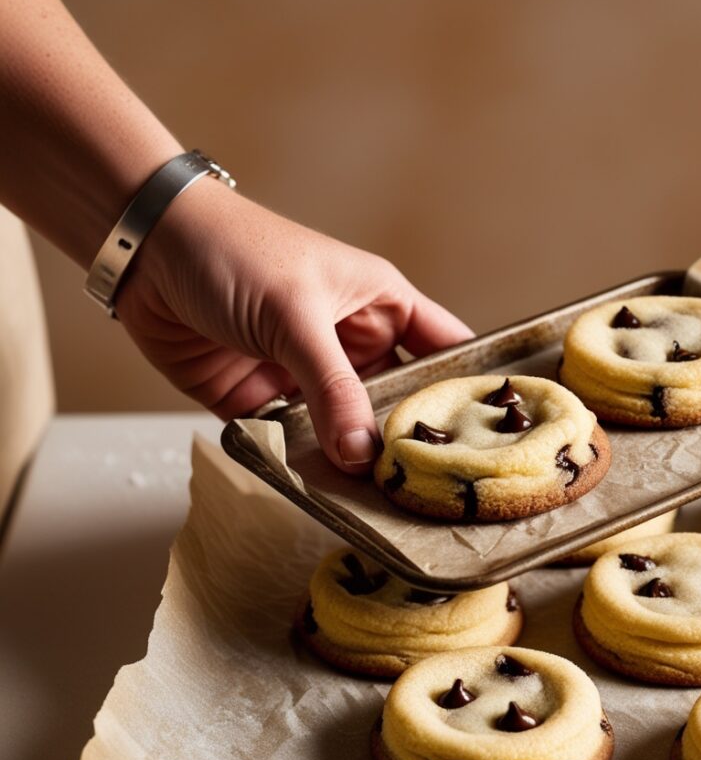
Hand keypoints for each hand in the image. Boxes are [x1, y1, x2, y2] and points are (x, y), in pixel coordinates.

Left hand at [115, 176, 472, 472]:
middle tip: (438, 492)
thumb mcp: (296, 314)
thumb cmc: (234, 252)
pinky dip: (307, 467)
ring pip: (349, 431)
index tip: (498, 438)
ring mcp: (309, 378)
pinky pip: (296, 445)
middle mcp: (353, 346)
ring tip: (386, 507)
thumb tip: (362, 454)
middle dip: (413, 441)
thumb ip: (332, 386)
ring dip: (358, 462)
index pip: (446, 351)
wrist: (144, 252)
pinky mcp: (264, 404)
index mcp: (381, 306)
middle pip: (400, 403)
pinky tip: (324, 496)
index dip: (473, 388)